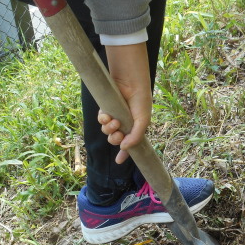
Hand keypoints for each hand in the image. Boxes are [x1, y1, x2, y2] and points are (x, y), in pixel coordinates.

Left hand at [98, 43, 151, 163]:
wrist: (131, 83)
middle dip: (115, 139)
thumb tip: (124, 148)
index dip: (124, 154)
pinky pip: (101, 120)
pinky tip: (106, 116)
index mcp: (134, 128)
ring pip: (107, 131)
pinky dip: (103, 120)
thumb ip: (135, 136)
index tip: (118, 161)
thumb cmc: (140, 101)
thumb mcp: (142, 121)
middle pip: (115, 139)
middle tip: (118, 134)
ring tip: (113, 122)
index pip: (129, 145)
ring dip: (109, 129)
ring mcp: (114, 117)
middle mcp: (124, 124)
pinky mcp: (106, 109)